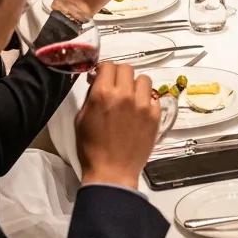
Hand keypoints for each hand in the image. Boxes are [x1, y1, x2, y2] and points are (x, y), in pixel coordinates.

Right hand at [76, 63, 159, 188]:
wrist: (112, 172)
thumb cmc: (92, 148)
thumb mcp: (82, 118)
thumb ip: (91, 95)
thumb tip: (97, 79)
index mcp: (103, 94)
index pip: (108, 65)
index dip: (105, 69)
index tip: (103, 76)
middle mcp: (125, 94)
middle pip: (127, 68)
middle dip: (119, 74)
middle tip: (116, 86)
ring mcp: (143, 104)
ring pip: (144, 79)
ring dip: (135, 85)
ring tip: (130, 97)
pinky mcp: (155, 115)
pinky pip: (153, 96)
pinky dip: (146, 100)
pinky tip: (139, 110)